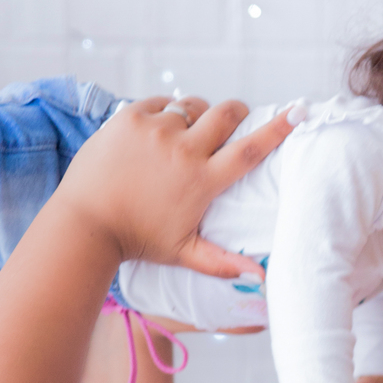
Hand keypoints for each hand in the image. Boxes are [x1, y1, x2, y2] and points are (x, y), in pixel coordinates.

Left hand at [59, 97, 291, 279]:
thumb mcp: (183, 252)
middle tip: (234, 118)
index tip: (297, 112)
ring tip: (185, 133)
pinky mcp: (130, 118)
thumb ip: (223, 262)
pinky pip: (159, 102)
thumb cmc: (136, 239)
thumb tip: (260, 279)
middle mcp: (183, 150)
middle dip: (236, 112)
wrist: (85, 222)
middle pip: (225, 114)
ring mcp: (155, 130)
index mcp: (202, 180)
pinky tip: (157, 131)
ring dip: (194, 115)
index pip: (250, 150)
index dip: (277, 129)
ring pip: (190, 106)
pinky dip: (164, 112)